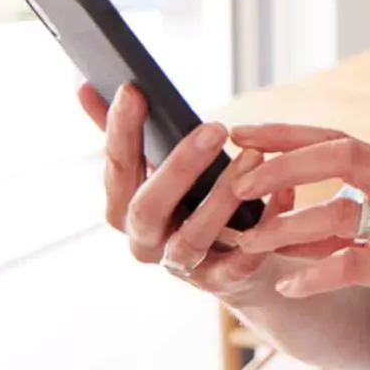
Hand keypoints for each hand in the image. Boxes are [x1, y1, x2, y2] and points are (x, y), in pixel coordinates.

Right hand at [76, 82, 296, 302]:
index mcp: (126, 209)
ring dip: (223, 197)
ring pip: (193, 237)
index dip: (119, 132)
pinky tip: (284, 192)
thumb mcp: (161, 168)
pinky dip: (265, 224)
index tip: (133, 90)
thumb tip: (85, 87)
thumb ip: (128, 134)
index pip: (116, 169)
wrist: (241, 266)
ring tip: (254, 157)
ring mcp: (183, 266)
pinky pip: (243, 259)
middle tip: (215, 127)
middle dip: (178, 166)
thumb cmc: (195, 204)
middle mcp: (146, 242)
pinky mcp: (225, 282)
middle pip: (147, 208)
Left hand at [228, 124, 369, 358]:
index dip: (288, 134)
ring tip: (251, 242)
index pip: (338, 139)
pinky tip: (288, 285)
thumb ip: (337, 223)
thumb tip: (277, 216)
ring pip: (344, 212)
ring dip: (289, 226)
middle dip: (285, 165)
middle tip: (240, 185)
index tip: (242, 133)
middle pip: (345, 155)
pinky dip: (313, 274)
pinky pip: (355, 265)